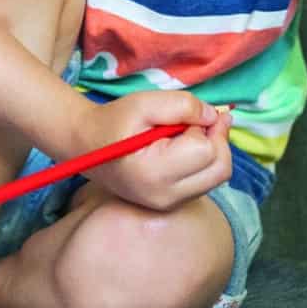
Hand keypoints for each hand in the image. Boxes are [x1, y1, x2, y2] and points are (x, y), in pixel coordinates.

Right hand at [81, 91, 230, 211]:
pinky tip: (184, 148)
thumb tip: (215, 117)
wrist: (86, 146)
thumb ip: (183, 105)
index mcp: (154, 172)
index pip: (207, 151)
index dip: (205, 127)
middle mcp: (164, 196)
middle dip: (218, 141)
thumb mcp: (144, 102)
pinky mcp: (171, 205)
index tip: (188, 115)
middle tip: (199, 121)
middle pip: (220, 170)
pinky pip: (205, 182)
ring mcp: (168, 205)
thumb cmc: (113, 122)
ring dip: (212, 152)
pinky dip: (204, 163)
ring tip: (187, 134)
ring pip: (216, 177)